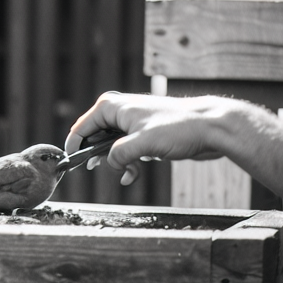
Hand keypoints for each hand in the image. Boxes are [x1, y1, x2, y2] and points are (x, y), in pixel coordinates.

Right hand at [65, 92, 228, 185]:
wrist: (211, 127)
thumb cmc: (178, 128)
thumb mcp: (143, 144)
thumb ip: (119, 155)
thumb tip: (108, 163)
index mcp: (112, 107)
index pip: (81, 127)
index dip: (74, 147)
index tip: (71, 164)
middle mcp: (119, 112)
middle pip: (94, 138)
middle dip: (98, 157)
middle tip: (96, 170)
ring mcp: (132, 123)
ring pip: (111, 147)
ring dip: (117, 163)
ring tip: (127, 174)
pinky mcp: (144, 133)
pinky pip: (127, 151)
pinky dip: (128, 164)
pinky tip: (132, 174)